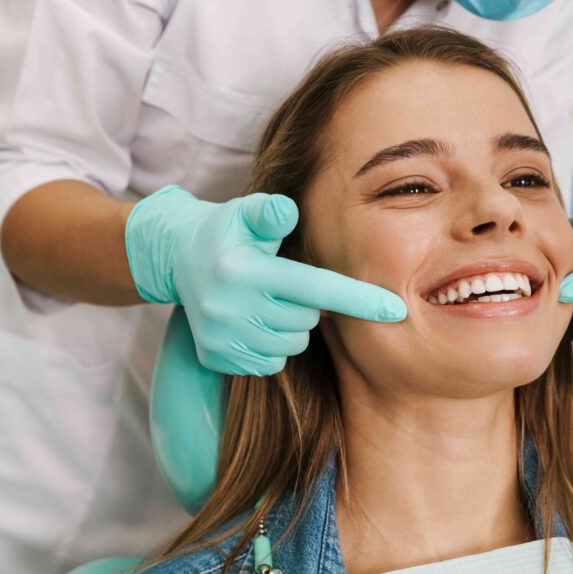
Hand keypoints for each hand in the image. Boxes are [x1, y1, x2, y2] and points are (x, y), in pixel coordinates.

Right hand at [125, 185, 406, 374]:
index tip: (397, 311)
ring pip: (292, 344)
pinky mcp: (216, 358)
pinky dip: (271, 345)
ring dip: (290, 325)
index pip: (315, 289)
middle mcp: (230, 308)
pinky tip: (252, 321)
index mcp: (244, 271)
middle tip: (283, 281)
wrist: (176, 259)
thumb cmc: (228, 231)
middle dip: (307, 303)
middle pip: (307, 320)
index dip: (359, 300)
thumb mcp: (245, 212)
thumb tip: (288, 211)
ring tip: (266, 299)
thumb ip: (270, 212)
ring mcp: (222, 338)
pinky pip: (271, 363)